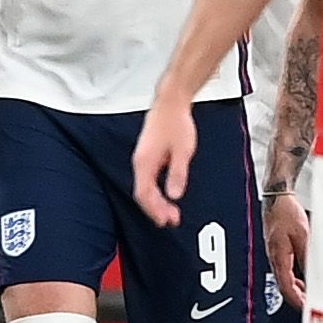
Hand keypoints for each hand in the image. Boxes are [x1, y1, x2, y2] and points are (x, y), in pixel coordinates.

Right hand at [131, 97, 196, 227]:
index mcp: (145, 162)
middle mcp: (140, 161)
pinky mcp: (148, 154)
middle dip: (156, 209)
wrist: (171, 102)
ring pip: (145, 186)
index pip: (144, 194)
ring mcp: (143, 158)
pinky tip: (166, 194)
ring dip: (157, 201)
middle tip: (171, 220)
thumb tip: (174, 195)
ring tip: (170, 212)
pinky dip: (156, 190)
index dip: (154, 210)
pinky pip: (148, 179)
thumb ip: (177, 174)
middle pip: (143, 193)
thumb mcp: (182, 151)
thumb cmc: (175, 122)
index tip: (167, 220)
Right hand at [263, 193, 310, 308]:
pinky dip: (297, 279)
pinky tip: (307, 278)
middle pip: (285, 288)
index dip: (298, 302)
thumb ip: (308, 257)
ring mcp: (275, 256)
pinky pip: (287, 271)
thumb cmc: (285, 213)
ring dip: (299, 289)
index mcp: (278, 258)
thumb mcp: (303, 236)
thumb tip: (315, 276)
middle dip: (300, 299)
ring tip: (314, 294)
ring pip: (286, 280)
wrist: (277, 198)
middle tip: (315, 305)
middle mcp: (274, 259)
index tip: (309, 309)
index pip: (286, 288)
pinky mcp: (278, 251)